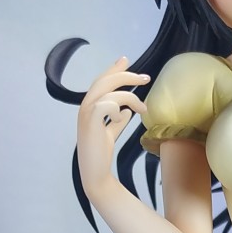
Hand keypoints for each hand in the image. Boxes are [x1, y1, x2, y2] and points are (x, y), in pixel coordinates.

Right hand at [76, 56, 149, 195]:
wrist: (96, 173)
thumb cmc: (101, 154)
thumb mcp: (110, 134)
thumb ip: (116, 121)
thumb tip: (127, 112)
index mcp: (90, 106)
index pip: (102, 81)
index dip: (113, 69)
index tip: (126, 59)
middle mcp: (85, 106)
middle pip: (105, 80)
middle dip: (126, 76)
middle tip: (146, 78)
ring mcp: (86, 114)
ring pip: (109, 92)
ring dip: (130, 97)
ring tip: (143, 109)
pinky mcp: (91, 123)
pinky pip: (106, 105)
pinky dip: (117, 109)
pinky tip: (123, 118)